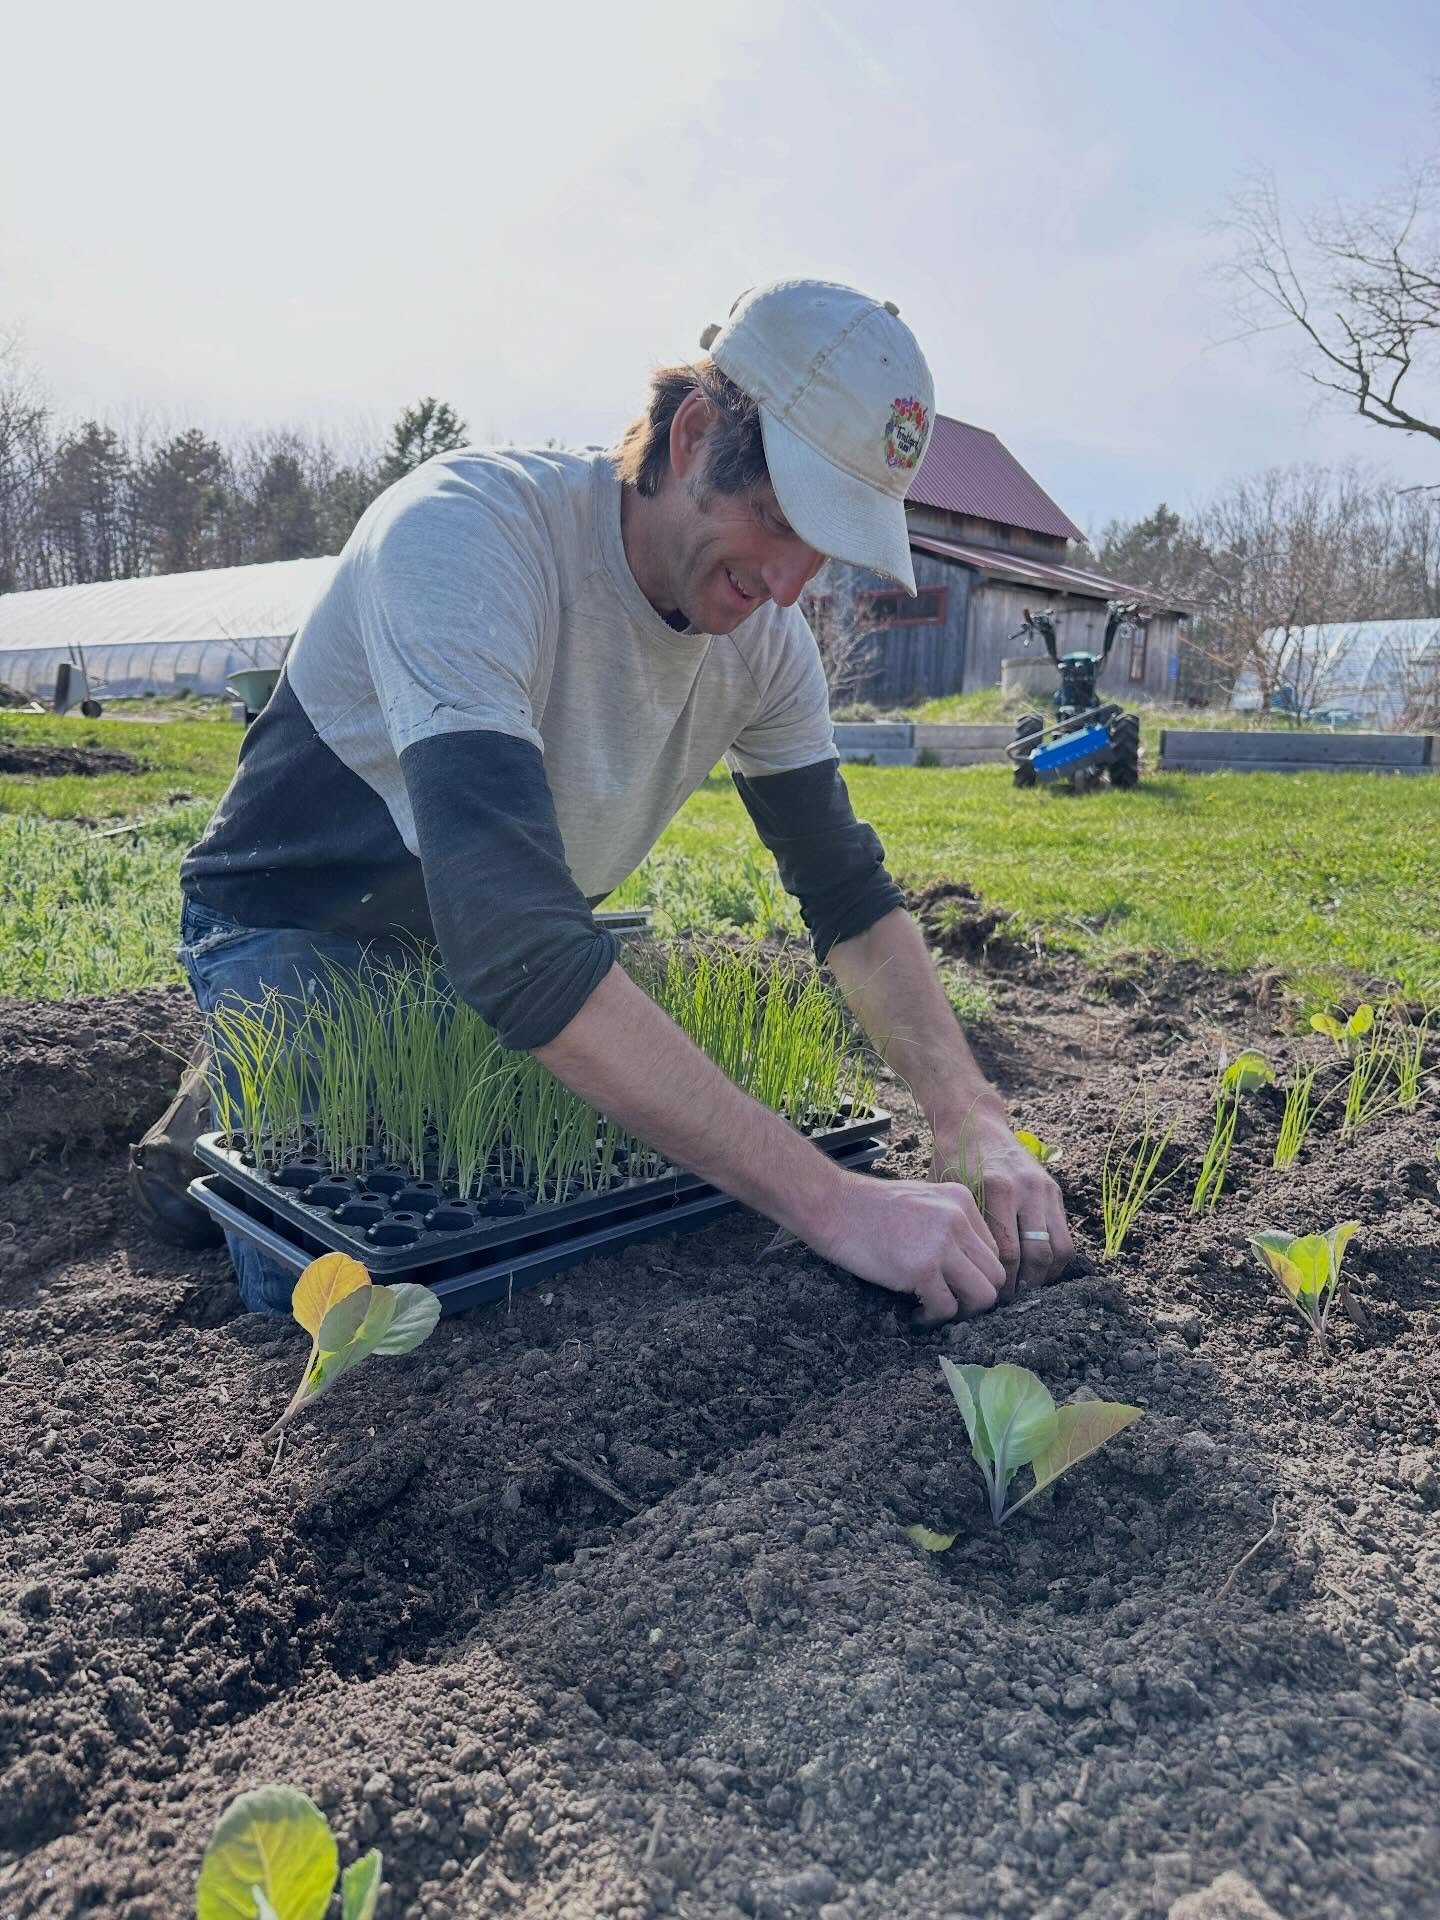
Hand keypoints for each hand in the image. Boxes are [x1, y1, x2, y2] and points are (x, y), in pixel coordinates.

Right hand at [801, 1166, 1006, 1323]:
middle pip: (996, 1274)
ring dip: (962, 1311)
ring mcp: (941, 1244)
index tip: (956, 1284)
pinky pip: (946, 1308)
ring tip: (936, 1310)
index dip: (977, 1273)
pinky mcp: (921, 1269)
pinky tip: (914, 1313)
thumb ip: (948, 1224)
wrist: (831, 1204)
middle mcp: (958, 1220)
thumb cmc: (868, 1206)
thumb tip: (964, 1264)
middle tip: (950, 1302)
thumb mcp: (921, 1200)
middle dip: (976, 1296)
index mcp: (961, 1200)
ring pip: (983, 1295)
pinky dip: (932, 1318)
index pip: (993, 1250)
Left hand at [931, 1116, 1073, 1299]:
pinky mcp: (1054, 1190)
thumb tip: (963, 1277)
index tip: (988, 1297)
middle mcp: (1025, 1189)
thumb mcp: (948, 1192)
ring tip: (1024, 1289)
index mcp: (996, 1189)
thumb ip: (964, 1230)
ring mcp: (1044, 1190)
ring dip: (1043, 1276)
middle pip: (1034, 1256)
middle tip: (1006, 1300)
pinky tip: (1037, 1271)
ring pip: (1057, 1250)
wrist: (973, 1122)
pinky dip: (1054, 1260)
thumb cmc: (951, 1160)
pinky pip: (1064, 1236)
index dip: (1000, 1282)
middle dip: (1022, 1285)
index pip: (1007, 1253)